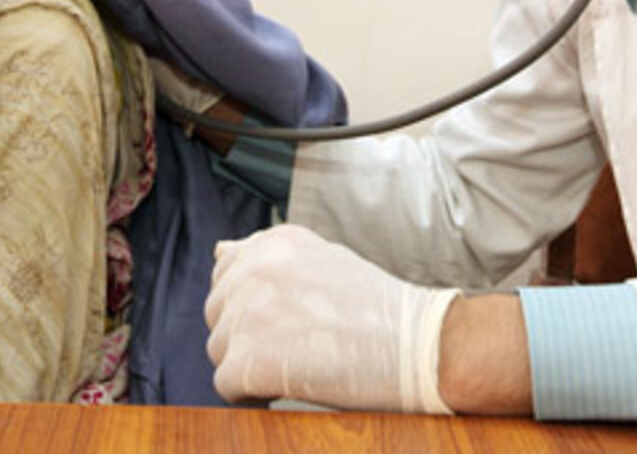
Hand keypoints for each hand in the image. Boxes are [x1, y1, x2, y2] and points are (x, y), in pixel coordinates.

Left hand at [204, 224, 457, 412]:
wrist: (417, 346)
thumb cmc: (378, 309)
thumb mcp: (322, 258)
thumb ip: (268, 254)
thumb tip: (220, 251)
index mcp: (272, 243)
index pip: (226, 273)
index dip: (253, 305)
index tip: (286, 320)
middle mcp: (253, 270)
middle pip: (219, 314)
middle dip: (249, 335)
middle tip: (298, 347)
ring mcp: (246, 313)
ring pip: (220, 349)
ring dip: (251, 364)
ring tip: (300, 364)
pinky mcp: (246, 359)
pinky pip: (227, 384)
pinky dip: (252, 394)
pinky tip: (288, 388)